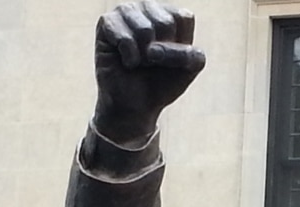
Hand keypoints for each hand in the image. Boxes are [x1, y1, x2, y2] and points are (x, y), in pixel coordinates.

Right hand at [93, 2, 205, 143]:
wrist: (135, 104)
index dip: (179, 46)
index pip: (183, 17)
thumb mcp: (189, 70)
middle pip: (164, 23)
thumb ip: (193, 55)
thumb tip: (156, 48)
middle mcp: (148, 7)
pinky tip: (126, 61)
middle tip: (152, 61)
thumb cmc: (162, 83)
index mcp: (171, 14)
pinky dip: (130, 57)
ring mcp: (126, 11)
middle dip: (161, 52)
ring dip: (144, 56)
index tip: (171, 59)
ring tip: (139, 61)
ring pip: (144, 30)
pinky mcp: (106, 22)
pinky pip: (124, 38)